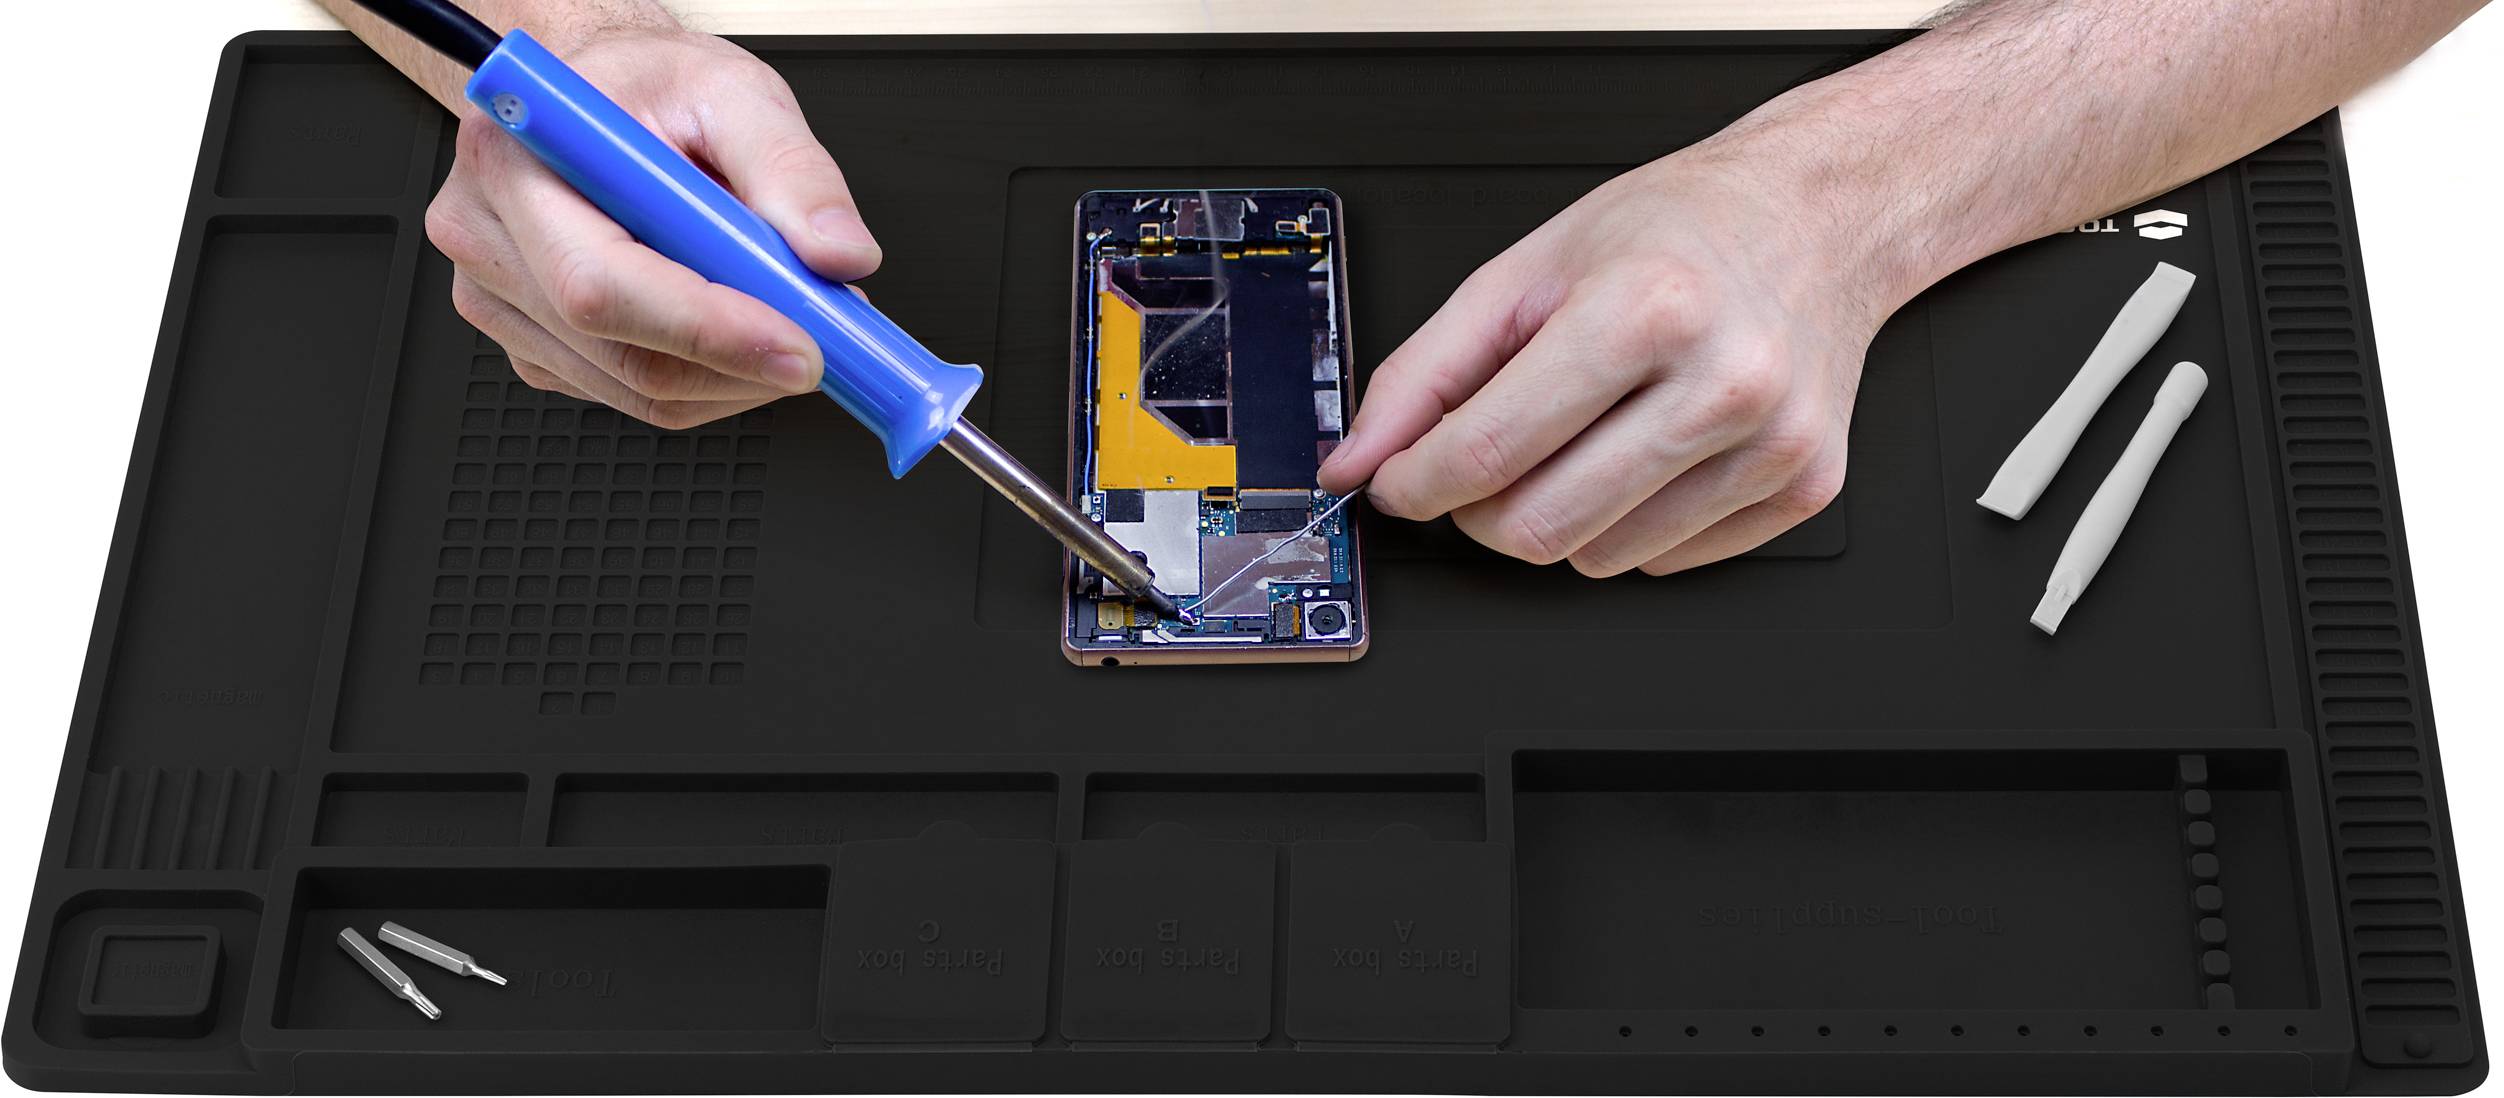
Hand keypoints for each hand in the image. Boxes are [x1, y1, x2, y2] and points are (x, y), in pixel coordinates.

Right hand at [424, 23, 877, 428]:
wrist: (600, 93)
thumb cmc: (646, 87)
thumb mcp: (733, 91)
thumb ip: (793, 169)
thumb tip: (837, 253)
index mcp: (518, 166)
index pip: (603, 284)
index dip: (710, 330)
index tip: (801, 345)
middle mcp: (492, 241)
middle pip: (624, 354)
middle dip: (743, 364)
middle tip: (824, 340)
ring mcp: (504, 303)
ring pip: (638, 390)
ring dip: (735, 377)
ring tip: (783, 314)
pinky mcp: (535, 345)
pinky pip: (632, 395)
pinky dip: (706, 380)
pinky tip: (730, 324)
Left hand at [1317, 144, 1885, 575]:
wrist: (1815, 217)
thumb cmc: (1676, 234)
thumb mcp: (1526, 271)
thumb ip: (1423, 371)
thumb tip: (1357, 459)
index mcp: (1647, 309)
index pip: (1488, 451)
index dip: (1415, 483)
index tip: (1395, 482)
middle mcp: (1722, 380)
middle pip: (1540, 527)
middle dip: (1479, 512)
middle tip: (1480, 463)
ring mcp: (1773, 443)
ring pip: (1598, 559)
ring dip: (1558, 519)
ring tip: (1581, 437)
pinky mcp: (1804, 486)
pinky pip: (1664, 563)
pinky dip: (1629, 526)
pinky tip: (1645, 451)